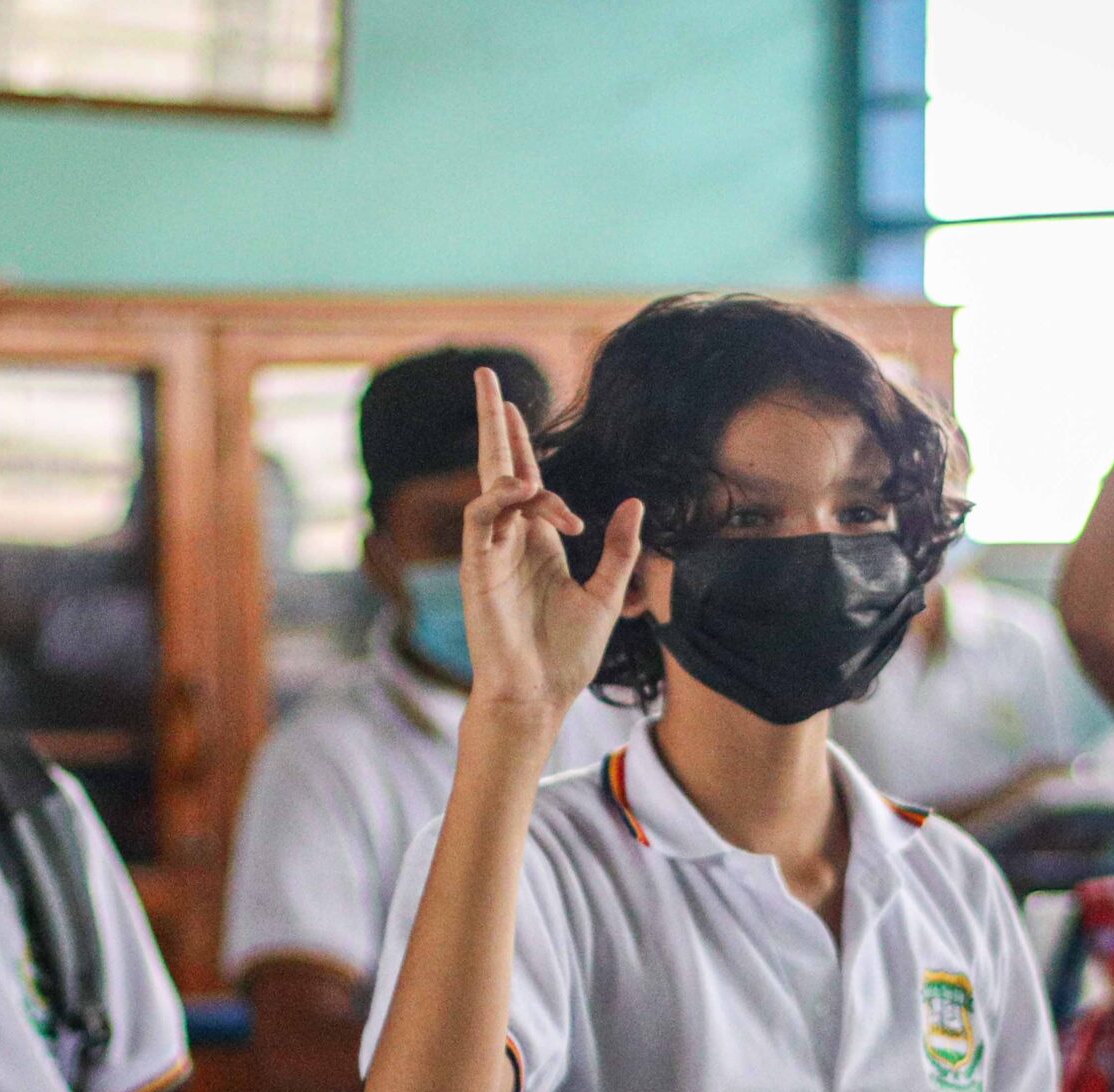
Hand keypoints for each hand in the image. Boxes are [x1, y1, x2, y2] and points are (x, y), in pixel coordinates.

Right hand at [460, 367, 643, 715]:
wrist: (540, 695)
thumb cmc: (567, 655)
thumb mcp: (609, 595)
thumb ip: (621, 549)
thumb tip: (636, 502)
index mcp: (538, 543)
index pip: (526, 480)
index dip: (520, 442)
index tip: (516, 405)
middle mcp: (510, 540)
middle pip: (497, 467)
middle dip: (491, 422)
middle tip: (483, 374)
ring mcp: (490, 552)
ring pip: (491, 487)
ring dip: (513, 468)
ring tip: (536, 479)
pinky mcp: (477, 569)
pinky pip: (481, 517)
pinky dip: (500, 498)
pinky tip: (524, 492)